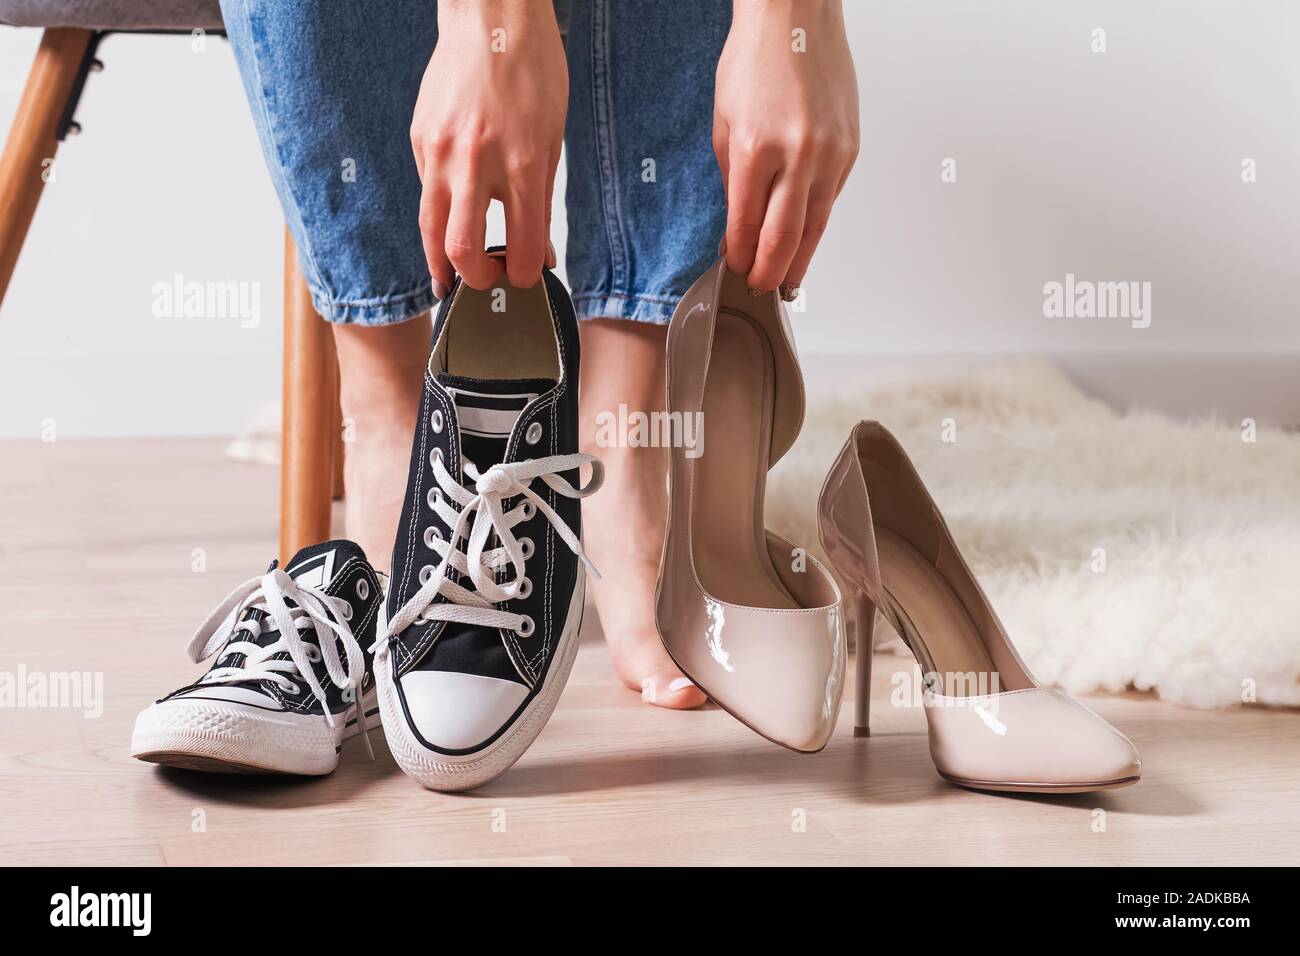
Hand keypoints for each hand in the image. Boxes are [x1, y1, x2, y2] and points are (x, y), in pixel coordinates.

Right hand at [411, 1, 566, 294]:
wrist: (492, 19)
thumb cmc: (532, 71)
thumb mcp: (552, 140)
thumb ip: (541, 200)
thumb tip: (537, 250)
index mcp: (520, 164)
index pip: (520, 247)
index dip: (524, 275)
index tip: (525, 275)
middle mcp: (476, 162)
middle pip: (462, 251)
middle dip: (476, 279)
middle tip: (486, 279)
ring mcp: (440, 151)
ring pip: (430, 229)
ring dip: (441, 262)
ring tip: (451, 278)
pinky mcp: (420, 140)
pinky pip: (428, 190)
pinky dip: (441, 209)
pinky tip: (454, 209)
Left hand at [713, 0, 858, 293]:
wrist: (795, 18)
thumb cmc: (754, 61)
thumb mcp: (723, 123)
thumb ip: (732, 181)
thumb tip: (737, 227)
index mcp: (756, 148)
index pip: (747, 226)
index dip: (741, 257)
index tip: (735, 270)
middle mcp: (799, 154)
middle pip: (786, 238)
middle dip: (771, 273)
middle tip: (761, 290)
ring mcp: (830, 153)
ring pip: (816, 226)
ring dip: (800, 260)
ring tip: (788, 283)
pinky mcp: (850, 148)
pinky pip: (831, 199)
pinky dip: (816, 223)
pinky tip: (806, 239)